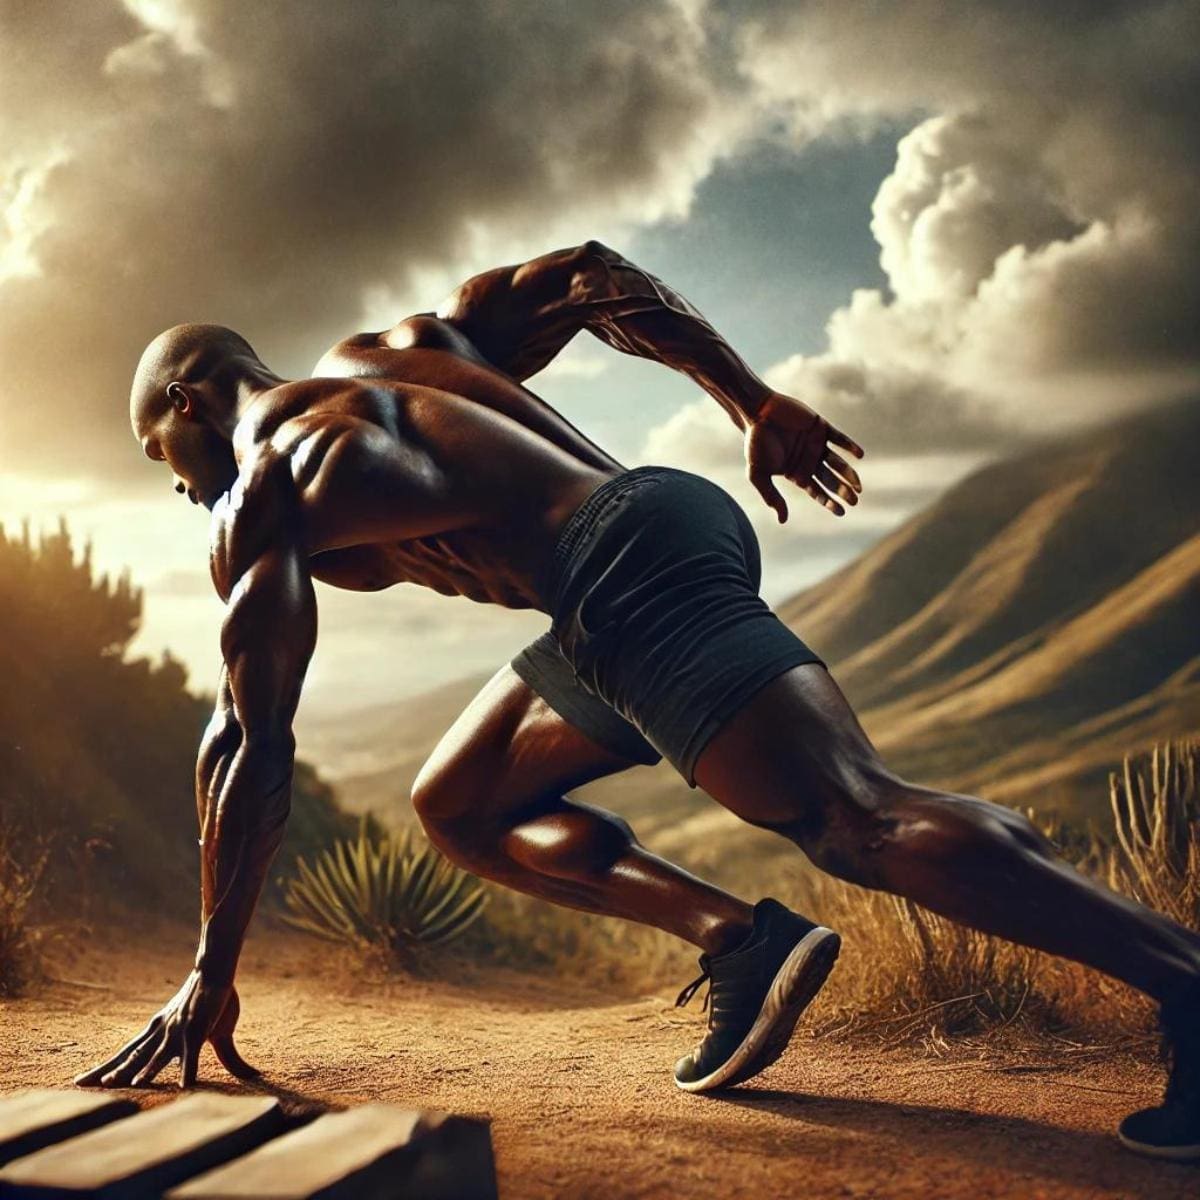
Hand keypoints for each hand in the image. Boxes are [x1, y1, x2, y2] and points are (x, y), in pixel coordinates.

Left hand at [74, 973, 258, 1088]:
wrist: (215, 970)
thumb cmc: (212, 1000)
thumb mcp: (209, 1033)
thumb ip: (223, 1056)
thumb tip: (247, 1075)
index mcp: (156, 1031)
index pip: (125, 1052)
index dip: (105, 1067)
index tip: (82, 1080)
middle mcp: (160, 1032)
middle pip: (130, 1055)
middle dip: (107, 1071)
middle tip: (79, 1085)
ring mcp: (178, 1032)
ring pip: (156, 1055)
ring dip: (142, 1070)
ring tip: (125, 1086)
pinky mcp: (199, 1030)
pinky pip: (193, 1054)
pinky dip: (189, 1069)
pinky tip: (185, 1086)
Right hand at [744, 391, 863, 521]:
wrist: (758, 413)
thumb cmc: (756, 444)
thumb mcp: (759, 475)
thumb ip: (771, 496)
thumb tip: (783, 521)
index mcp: (797, 474)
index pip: (818, 492)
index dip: (830, 502)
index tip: (842, 512)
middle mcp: (810, 461)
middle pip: (831, 480)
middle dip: (843, 490)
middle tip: (854, 500)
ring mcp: (817, 444)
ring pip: (838, 463)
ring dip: (848, 474)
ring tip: (858, 485)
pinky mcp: (821, 427)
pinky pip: (839, 438)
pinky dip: (850, 446)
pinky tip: (859, 455)